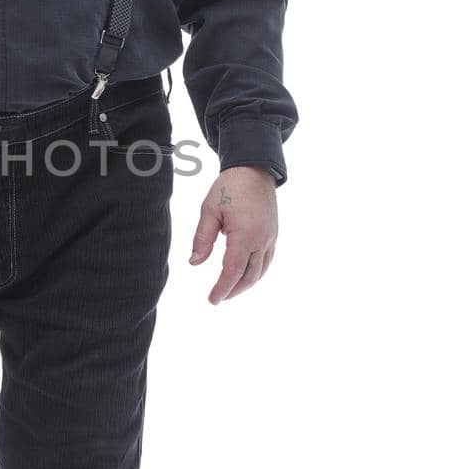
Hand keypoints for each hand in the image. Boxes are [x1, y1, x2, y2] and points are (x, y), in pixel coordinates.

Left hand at [189, 166, 277, 303]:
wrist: (254, 169)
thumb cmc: (229, 187)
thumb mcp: (209, 210)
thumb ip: (202, 238)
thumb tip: (194, 263)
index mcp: (245, 235)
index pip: (233, 271)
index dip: (222, 288)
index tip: (212, 299)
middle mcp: (262, 240)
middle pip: (249, 276)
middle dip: (233, 290)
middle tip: (218, 298)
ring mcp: (270, 238)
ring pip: (260, 270)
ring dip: (245, 284)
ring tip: (229, 290)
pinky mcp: (273, 234)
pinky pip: (267, 260)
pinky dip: (256, 272)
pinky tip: (245, 275)